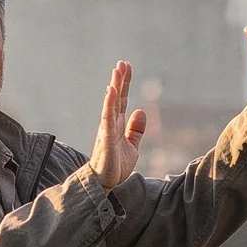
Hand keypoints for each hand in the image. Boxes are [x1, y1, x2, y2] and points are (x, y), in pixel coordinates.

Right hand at [91, 60, 146, 189]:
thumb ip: (136, 129)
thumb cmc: (115, 165)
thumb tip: (141, 111)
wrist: (105, 183)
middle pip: (117, 98)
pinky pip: (107, 118)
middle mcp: (111, 123)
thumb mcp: (132, 146)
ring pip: (111, 104)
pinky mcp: (106, 138)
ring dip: (115, 87)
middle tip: (122, 63)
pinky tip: (111, 91)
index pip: (122, 100)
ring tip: (117, 70)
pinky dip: (109, 104)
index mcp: (118, 124)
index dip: (125, 84)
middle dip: (120, 80)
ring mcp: (107, 129)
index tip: (126, 67)